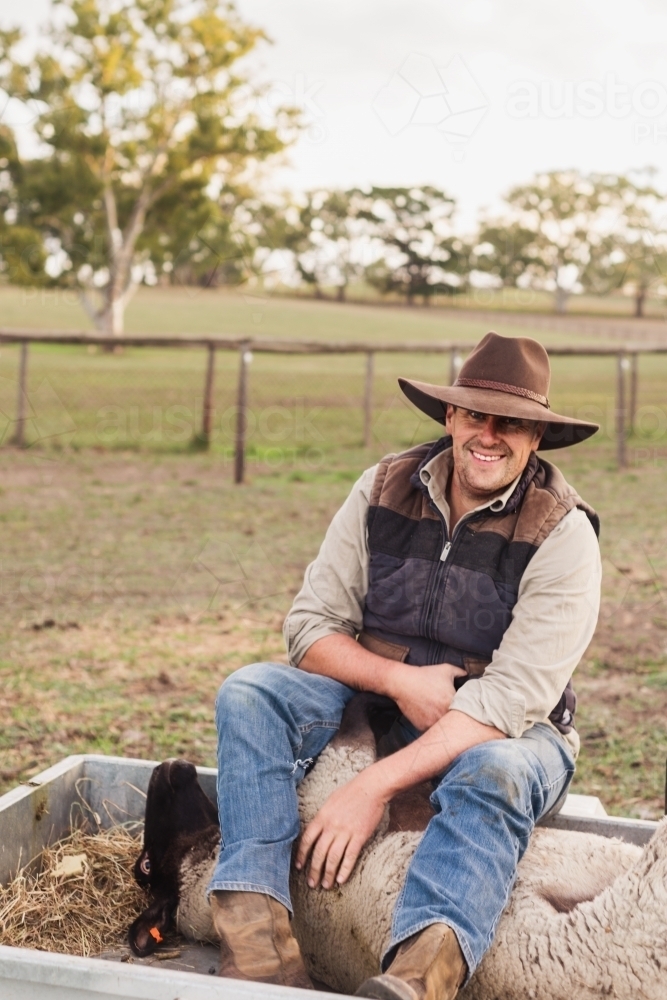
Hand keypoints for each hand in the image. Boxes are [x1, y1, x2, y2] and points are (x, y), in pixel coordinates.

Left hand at [295, 770, 386, 889]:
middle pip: (319, 853)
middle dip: (314, 870)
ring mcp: (345, 831)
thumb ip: (322, 817)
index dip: (302, 855)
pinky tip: (341, 880)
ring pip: (333, 858)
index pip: (307, 840)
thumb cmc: (351, 792)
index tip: (299, 867)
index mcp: (322, 817)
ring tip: (326, 885)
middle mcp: (331, 826)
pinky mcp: (359, 836)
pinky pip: (350, 856)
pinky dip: (345, 870)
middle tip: (312, 884)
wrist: (371, 787)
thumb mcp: (330, 801)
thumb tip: (316, 831)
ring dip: (328, 874)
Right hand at [385, 662, 466, 730]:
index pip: (465, 712)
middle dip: (454, 718)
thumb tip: (467, 674)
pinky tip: (428, 715)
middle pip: (454, 722)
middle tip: (449, 711)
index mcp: (453, 702)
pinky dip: (431, 724)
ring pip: (443, 728)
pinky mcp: (423, 727)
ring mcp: (433, 723)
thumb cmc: (424, 675)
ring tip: (437, 713)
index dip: (464, 709)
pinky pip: (431, 729)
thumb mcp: (445, 669)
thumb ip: (460, 672)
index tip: (460, 706)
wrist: (403, 682)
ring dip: (442, 723)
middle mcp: (444, 715)